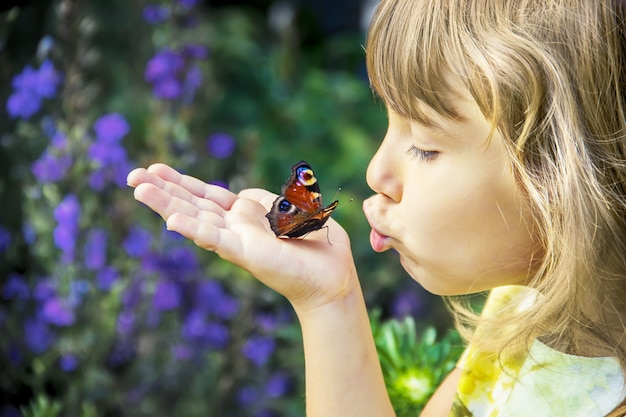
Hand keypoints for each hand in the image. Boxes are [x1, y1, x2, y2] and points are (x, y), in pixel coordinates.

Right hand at [126, 163, 357, 309]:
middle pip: (192, 203)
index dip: (181, 182)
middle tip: (132, 176)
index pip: (206, 195)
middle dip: (163, 189)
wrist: (332, 276)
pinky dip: (194, 230)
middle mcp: (235, 226)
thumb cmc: (316, 244)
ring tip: (138, 189)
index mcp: (245, 214)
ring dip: (167, 204)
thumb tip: (249, 195)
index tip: (155, 169)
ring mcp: (237, 240)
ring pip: (196, 219)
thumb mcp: (293, 208)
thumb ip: (271, 199)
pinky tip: (171, 221)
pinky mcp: (246, 253)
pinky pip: (217, 240)